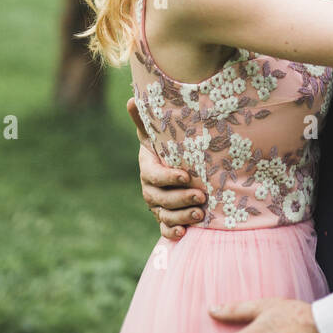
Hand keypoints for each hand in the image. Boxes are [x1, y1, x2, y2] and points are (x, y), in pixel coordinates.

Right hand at [128, 98, 206, 239]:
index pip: (155, 175)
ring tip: (201, 215)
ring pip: (165, 215)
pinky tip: (185, 233)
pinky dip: (173, 233)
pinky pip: (165, 229)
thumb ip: (145, 120)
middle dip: (180, 199)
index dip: (169, 177)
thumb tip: (131, 99)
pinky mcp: (165, 219)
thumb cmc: (168, 148)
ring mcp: (157, 206)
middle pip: (160, 199)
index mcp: (148, 168)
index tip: (186, 176)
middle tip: (201, 196)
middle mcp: (150, 189)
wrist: (174, 167)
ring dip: (182, 216)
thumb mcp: (157, 134)